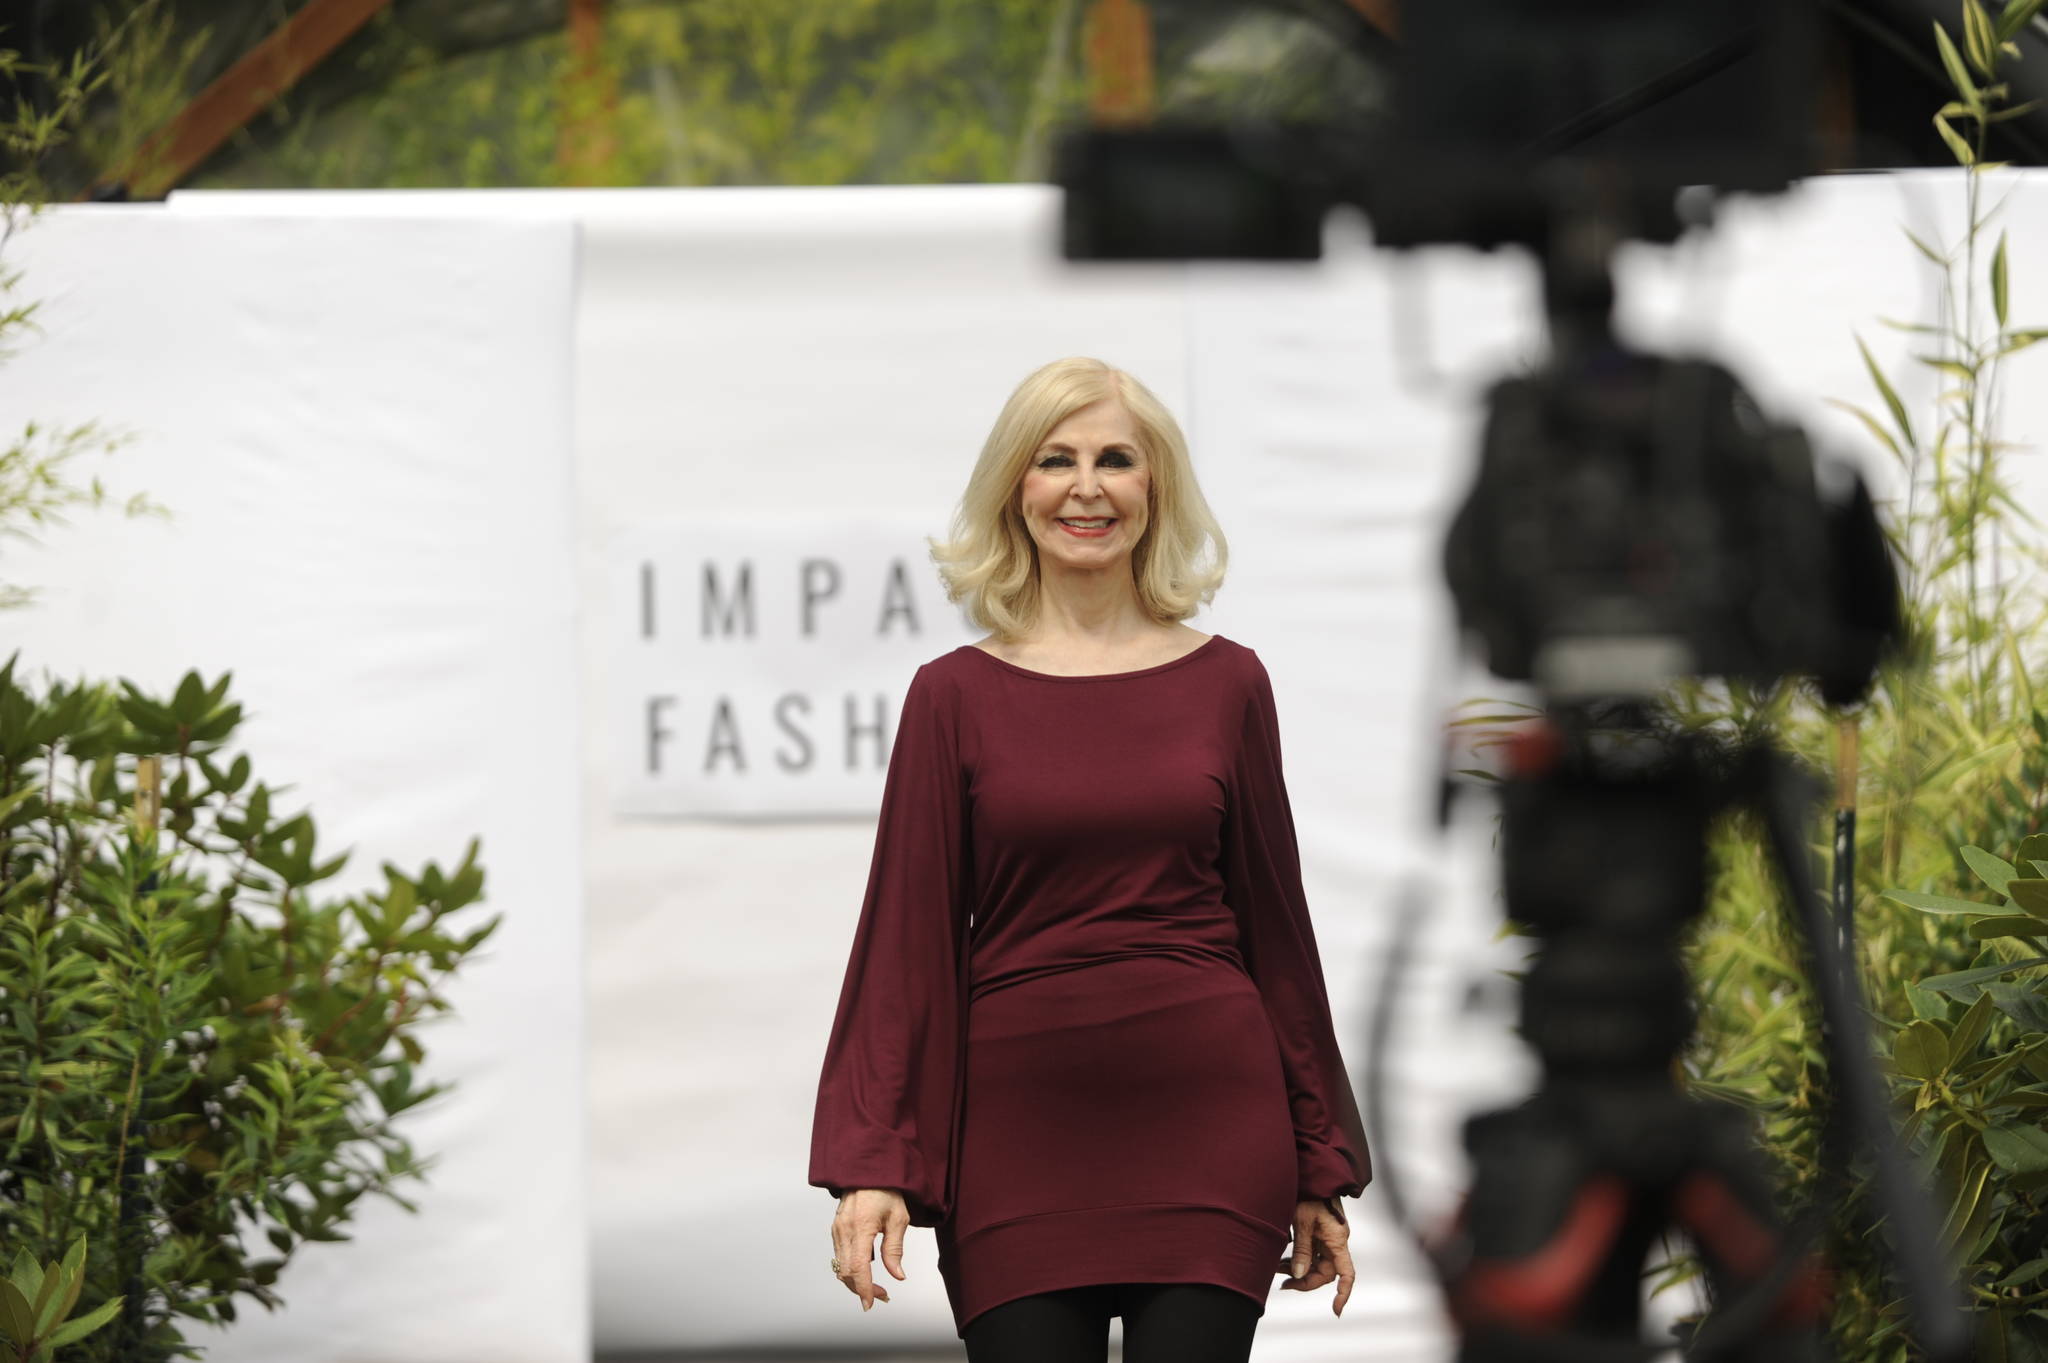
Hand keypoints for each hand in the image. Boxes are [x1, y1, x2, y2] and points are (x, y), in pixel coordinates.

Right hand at [831, 1188, 908, 1311]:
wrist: (869, 1170)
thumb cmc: (886, 1191)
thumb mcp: (899, 1219)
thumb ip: (895, 1249)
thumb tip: (897, 1275)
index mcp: (860, 1227)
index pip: (858, 1267)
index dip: (864, 1288)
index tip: (870, 1303)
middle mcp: (844, 1230)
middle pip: (846, 1272)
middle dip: (861, 1289)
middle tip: (882, 1296)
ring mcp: (837, 1230)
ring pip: (840, 1266)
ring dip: (855, 1281)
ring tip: (876, 1286)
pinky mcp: (836, 1229)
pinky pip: (840, 1256)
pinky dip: (850, 1268)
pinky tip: (866, 1269)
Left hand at [1275, 1197, 1352, 1316]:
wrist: (1311, 1172)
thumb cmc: (1309, 1193)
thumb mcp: (1302, 1221)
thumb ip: (1301, 1249)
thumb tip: (1298, 1275)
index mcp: (1337, 1240)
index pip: (1347, 1273)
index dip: (1343, 1293)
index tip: (1336, 1311)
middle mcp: (1335, 1241)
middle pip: (1326, 1272)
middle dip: (1306, 1280)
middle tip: (1283, 1283)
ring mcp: (1327, 1237)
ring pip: (1316, 1263)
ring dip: (1298, 1269)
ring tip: (1277, 1269)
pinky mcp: (1318, 1232)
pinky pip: (1310, 1253)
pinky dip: (1297, 1258)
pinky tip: (1282, 1260)